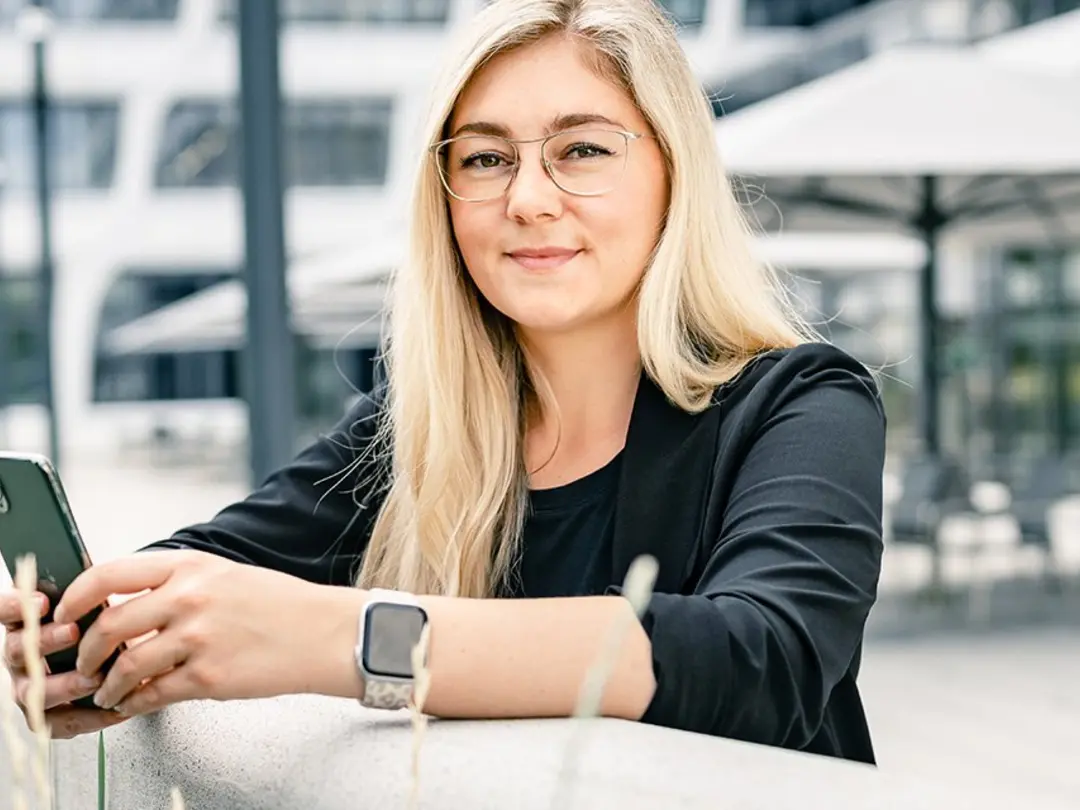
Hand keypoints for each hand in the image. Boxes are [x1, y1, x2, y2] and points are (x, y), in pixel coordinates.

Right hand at [1, 590, 129, 739]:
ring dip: (64, 684)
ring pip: (32, 691)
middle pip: (18, 650)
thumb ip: (87, 593)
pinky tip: (111, 709)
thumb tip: (98, 578)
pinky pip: (58, 722)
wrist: (120, 654)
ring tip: (93, 678)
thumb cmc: (103, 623)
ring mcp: (29, 685)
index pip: (5, 610)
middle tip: (72, 632)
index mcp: (25, 622)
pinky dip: (86, 716)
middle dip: (45, 641)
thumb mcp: (95, 602)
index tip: (40, 601)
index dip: (14, 607)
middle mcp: (21, 655)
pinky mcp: (46, 714)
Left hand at [54, 550, 358, 716]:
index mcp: (190, 566)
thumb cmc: (278, 603)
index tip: (67, 613)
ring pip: (125, 666)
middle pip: (109, 624)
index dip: (76, 597)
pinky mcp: (209, 677)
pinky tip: (136, 702)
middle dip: (86, 651)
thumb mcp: (224, 574)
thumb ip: (176, 582)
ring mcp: (198, 638)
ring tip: (107, 691)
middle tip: (85, 663)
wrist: (324, 632)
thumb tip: (125, 602)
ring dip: (107, 684)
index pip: (109, 573)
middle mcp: (190, 597)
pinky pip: (152, 694)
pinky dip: (134, 703)